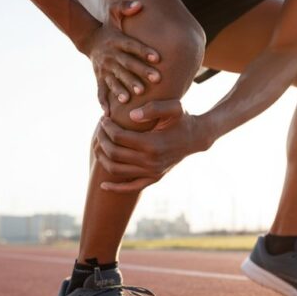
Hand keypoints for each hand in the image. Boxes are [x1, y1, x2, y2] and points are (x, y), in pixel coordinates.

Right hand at [80, 0, 161, 115]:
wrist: (89, 39)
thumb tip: (139, 4)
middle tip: (155, 80)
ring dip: (123, 87)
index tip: (158, 57)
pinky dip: (103, 101)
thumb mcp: (113, 12)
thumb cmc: (108, 27)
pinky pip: (100, 89)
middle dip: (140, 72)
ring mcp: (104, 67)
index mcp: (117, 40)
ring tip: (132, 96)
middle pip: (126, 64)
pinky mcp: (99, 77)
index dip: (144, 50)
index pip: (132, 45)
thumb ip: (125, 7)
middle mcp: (111, 55)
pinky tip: (108, 112)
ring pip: (114, 79)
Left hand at [94, 99, 212, 192]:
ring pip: (117, 169)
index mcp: (153, 144)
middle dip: (102, 139)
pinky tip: (103, 185)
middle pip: (114, 152)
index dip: (107, 127)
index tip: (104, 119)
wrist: (196, 138)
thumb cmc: (182, 119)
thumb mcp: (173, 107)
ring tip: (100, 144)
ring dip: (103, 157)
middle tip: (100, 129)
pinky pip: (130, 188)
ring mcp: (152, 172)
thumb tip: (131, 115)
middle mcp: (151, 161)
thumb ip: (153, 108)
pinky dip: (115, 188)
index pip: (119, 137)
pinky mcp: (154, 178)